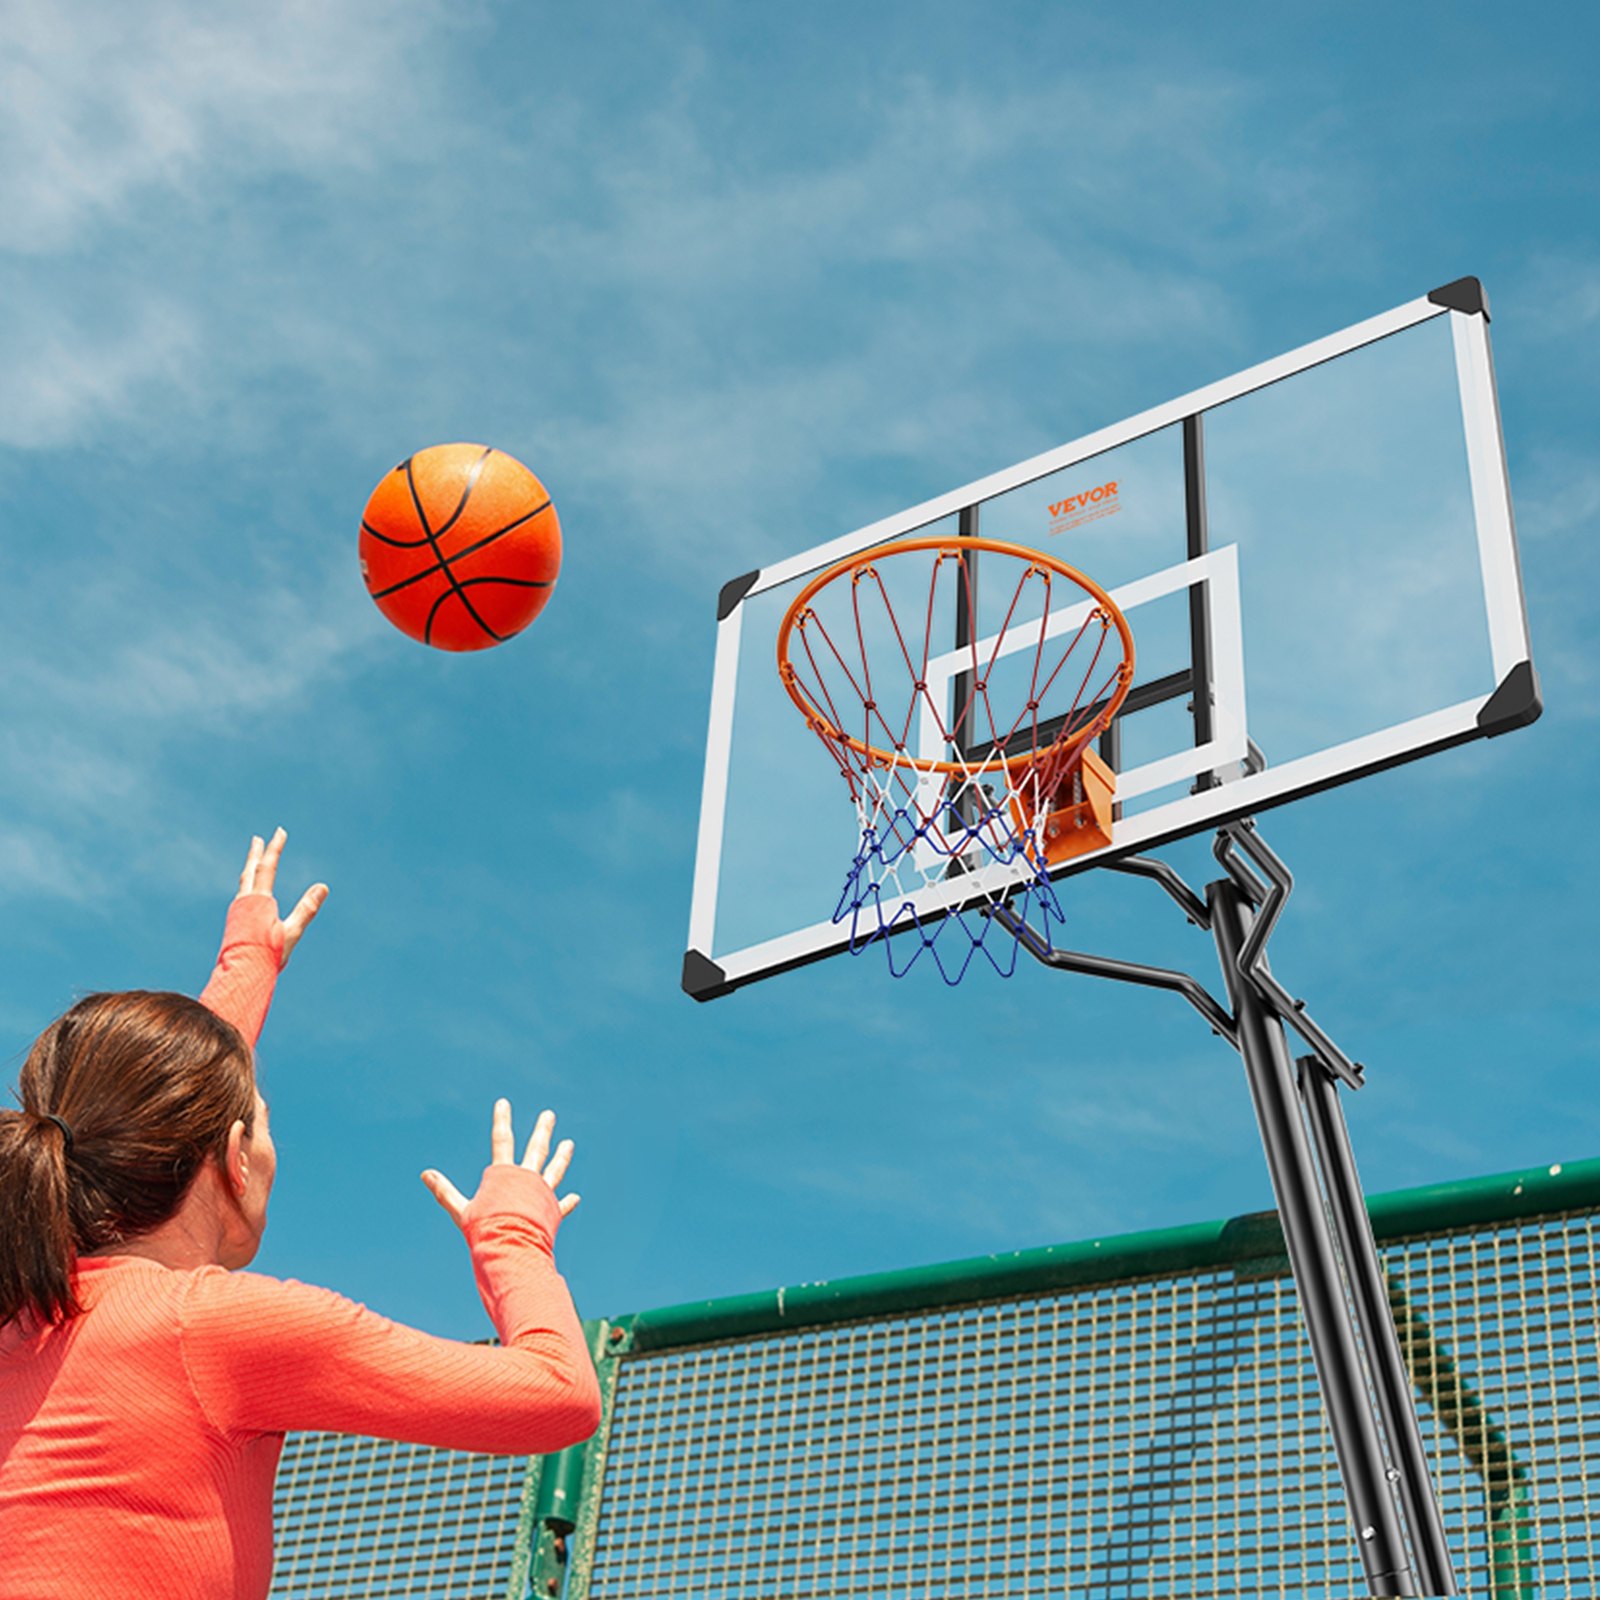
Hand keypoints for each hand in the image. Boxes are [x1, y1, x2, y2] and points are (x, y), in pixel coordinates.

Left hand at [235, 827, 328, 969]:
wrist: (239, 975)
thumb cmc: (266, 955)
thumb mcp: (291, 932)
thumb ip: (307, 908)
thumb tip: (323, 887)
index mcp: (258, 901)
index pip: (267, 867)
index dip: (275, 848)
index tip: (280, 831)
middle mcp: (245, 901)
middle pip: (250, 870)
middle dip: (256, 853)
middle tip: (258, 838)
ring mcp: (238, 911)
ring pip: (244, 882)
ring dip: (249, 867)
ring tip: (253, 860)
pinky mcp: (235, 921)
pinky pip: (242, 893)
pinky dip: (247, 883)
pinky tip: (249, 891)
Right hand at [421, 1101, 580, 1228]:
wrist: (512, 1251)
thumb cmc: (484, 1232)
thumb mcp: (460, 1211)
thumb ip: (444, 1192)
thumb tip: (425, 1173)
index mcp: (505, 1175)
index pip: (502, 1140)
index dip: (501, 1120)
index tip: (503, 1103)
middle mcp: (528, 1180)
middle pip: (536, 1149)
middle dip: (543, 1130)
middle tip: (550, 1115)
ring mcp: (542, 1194)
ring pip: (555, 1170)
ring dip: (562, 1156)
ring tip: (569, 1143)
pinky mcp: (552, 1212)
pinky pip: (561, 1205)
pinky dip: (567, 1202)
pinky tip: (575, 1197)